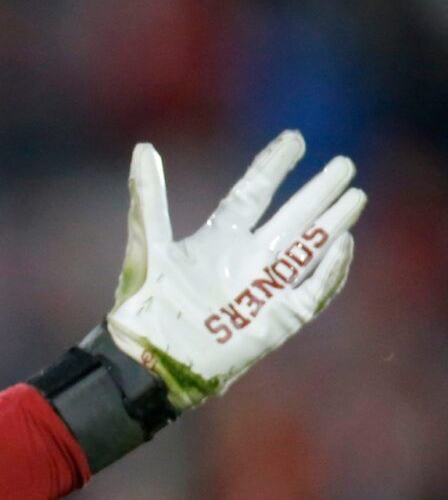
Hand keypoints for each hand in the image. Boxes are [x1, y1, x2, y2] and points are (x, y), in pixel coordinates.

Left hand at [106, 132, 364, 407]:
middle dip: (317, 192)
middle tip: (344, 164)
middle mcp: (246, 258)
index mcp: (217, 238)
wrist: (150, 359)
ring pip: (308, 248)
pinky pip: (313, 292)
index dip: (274, 166)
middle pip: (291, 217)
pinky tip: (344, 246)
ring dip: (331, 223)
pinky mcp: (278, 320)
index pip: (254, 193)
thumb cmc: (145, 307)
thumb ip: (148, 198)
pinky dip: (330, 271)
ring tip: (355, 196)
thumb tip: (144, 148)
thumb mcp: (147, 247)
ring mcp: (264, 288)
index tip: (295, 140)